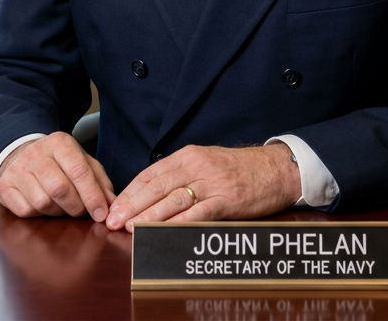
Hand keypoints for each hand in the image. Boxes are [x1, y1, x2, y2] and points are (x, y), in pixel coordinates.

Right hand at [0, 132, 115, 219]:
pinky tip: (44, 207)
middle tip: (82, 212)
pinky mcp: (5, 187)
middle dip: (76, 207)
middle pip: (60, 189)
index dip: (92, 196)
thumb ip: (98, 180)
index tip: (101, 214)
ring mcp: (18, 169)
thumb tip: (112, 203)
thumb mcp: (81, 162)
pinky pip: (26, 211)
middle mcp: (37, 153)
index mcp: (60, 143)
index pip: (79, 171)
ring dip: (58, 212)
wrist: (21, 154)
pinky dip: (39, 215)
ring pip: (43, 202)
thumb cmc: (58, 162)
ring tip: (63, 207)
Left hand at [105, 142, 300, 231]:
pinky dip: (178, 223)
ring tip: (130, 228)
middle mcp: (197, 165)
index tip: (113, 207)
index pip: (151, 173)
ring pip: (173, 199)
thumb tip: (149, 195)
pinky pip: (198, 212)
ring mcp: (212, 182)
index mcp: (188, 155)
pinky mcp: (226, 199)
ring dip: (149, 215)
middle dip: (132, 205)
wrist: (274, 168)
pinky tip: (163, 232)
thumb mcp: (206, 162)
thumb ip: (181, 174)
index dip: (130, 191)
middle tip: (113, 221)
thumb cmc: (239, 169)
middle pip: (157, 186)